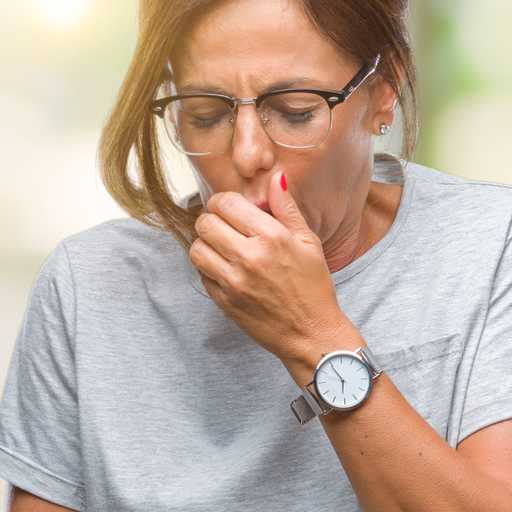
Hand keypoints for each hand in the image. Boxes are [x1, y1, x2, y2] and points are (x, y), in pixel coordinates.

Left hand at [188, 172, 358, 382]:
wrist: (312, 334)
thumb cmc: (314, 287)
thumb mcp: (309, 242)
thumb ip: (286, 208)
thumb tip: (275, 176)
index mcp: (271, 238)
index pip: (226, 204)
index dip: (225, 202)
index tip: (232, 209)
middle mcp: (249, 258)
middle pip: (205, 223)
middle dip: (213, 220)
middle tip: (226, 227)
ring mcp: (234, 282)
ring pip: (196, 249)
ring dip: (207, 245)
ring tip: (224, 249)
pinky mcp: (224, 303)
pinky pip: (202, 276)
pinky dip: (211, 270)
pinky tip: (229, 272)